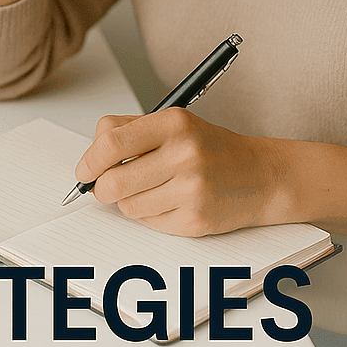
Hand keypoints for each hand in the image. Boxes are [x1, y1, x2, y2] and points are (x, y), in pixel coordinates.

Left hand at [74, 109, 288, 236]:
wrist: (262, 175)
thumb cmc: (211, 148)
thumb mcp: (174, 123)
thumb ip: (128, 132)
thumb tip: (89, 159)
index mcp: (174, 123)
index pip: (112, 141)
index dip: (90, 160)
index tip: (84, 170)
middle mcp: (184, 154)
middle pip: (113, 181)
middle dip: (102, 188)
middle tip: (105, 186)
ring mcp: (192, 190)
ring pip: (128, 206)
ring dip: (130, 201)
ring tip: (152, 188)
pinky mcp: (196, 220)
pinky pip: (150, 223)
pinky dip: (151, 215)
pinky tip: (171, 201)